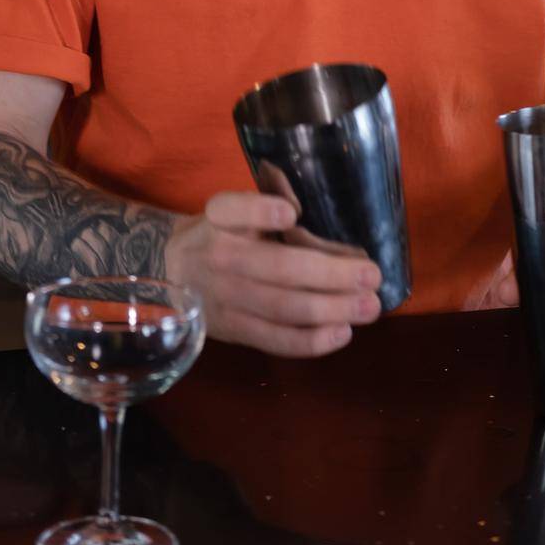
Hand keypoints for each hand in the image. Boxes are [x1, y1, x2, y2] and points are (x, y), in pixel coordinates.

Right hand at [164, 190, 382, 358]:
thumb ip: (267, 204)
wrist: (172, 271)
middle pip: (278, 267)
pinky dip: (310, 341)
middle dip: (330, 273)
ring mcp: (226, 298)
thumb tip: (306, 212)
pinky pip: (274, 340)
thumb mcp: (234, 208)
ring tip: (369, 306)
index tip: (293, 214)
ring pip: (283, 307)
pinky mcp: (233, 330)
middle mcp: (220, 255)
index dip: (262, 211)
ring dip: (331, 309)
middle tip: (372, 275)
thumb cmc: (219, 232)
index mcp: (219, 216)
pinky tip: (342, 333)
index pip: (233, 209)